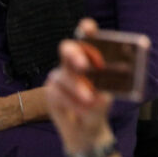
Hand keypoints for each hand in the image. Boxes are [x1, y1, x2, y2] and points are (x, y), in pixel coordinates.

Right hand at [45, 19, 114, 153]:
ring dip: (77, 88)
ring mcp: (60, 76)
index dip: (85, 30)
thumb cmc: (100, 104)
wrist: (87, 128)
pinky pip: (56, 93)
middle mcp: (73, 62)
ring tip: (89, 100)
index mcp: (91, 56)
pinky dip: (70, 103)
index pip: (86, 37)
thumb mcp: (107, 98)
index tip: (87, 28)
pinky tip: (81, 110)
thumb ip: (103, 94)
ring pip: (63, 76)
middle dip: (74, 54)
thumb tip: (99, 94)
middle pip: (67, 49)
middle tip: (84, 66)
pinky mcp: (50, 91)